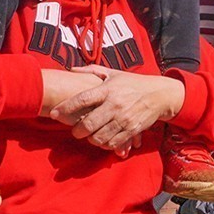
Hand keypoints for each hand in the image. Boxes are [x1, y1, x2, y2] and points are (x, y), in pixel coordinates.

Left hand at [49, 65, 182, 153]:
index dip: (65, 108)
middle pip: (88, 124)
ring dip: (91, 139)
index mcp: (108, 89)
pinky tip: (103, 139)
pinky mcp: (132, 130)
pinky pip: (112, 143)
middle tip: (75, 131)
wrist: (159, 94)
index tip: (54, 113)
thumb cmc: (132, 83)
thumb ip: (91, 71)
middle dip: (77, 131)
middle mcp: (115, 104)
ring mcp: (124, 119)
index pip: (82, 99)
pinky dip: (104, 144)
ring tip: (90, 135)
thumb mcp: (114, 73)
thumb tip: (70, 69)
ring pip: (99, 137)